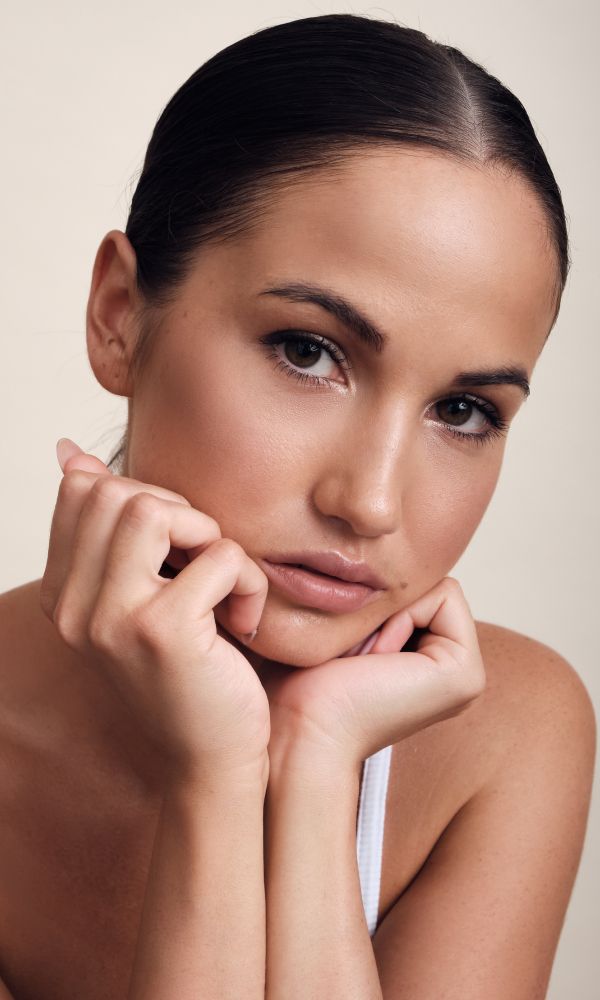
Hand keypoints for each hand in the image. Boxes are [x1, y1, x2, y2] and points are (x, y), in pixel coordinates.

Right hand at [40, 438, 270, 781]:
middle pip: (118, 492)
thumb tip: (70, 452)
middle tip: (205, 568)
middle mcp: (74, 606)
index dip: (148, 501)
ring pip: (157, 510)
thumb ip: (109, 531)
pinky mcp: (162, 632)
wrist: (211, 761)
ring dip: (210, 539)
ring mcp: (111, 618)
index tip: (178, 555)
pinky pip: (220, 555)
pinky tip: (243, 625)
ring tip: (221, 587)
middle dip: (180, 515)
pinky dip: (249, 582)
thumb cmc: (191, 674)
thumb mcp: (140, 596)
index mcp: (64, 594)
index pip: (84, 491)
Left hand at [262, 576, 485, 771]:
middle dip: (384, 605)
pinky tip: (377, 659)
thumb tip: (371, 556)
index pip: (416, 586)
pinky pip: (442, 595)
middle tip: (356, 655)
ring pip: (434, 586)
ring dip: (389, 611)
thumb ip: (367, 599)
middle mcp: (453, 671)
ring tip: (364, 659)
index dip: (376, 600)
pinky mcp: (466, 674)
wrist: (300, 730)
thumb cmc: (299, 685)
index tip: (349, 649)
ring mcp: (467, 676)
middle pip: (428, 585)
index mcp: (429, 663)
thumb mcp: (338, 628)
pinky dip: (401, 615)